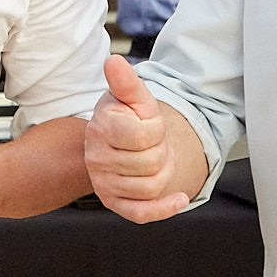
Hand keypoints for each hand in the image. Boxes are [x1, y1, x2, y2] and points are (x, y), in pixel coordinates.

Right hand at [85, 55, 193, 222]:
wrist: (118, 141)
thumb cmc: (126, 116)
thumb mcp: (131, 96)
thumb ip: (126, 81)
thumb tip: (114, 62)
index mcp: (101, 129)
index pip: (144, 136)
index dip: (156, 129)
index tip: (148, 124)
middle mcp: (97, 159)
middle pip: (151, 163)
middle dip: (160, 151)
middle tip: (149, 143)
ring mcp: (104, 183)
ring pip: (151, 187)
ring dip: (163, 173)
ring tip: (151, 160)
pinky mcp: (114, 203)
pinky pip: (142, 214)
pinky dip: (164, 209)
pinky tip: (179, 199)